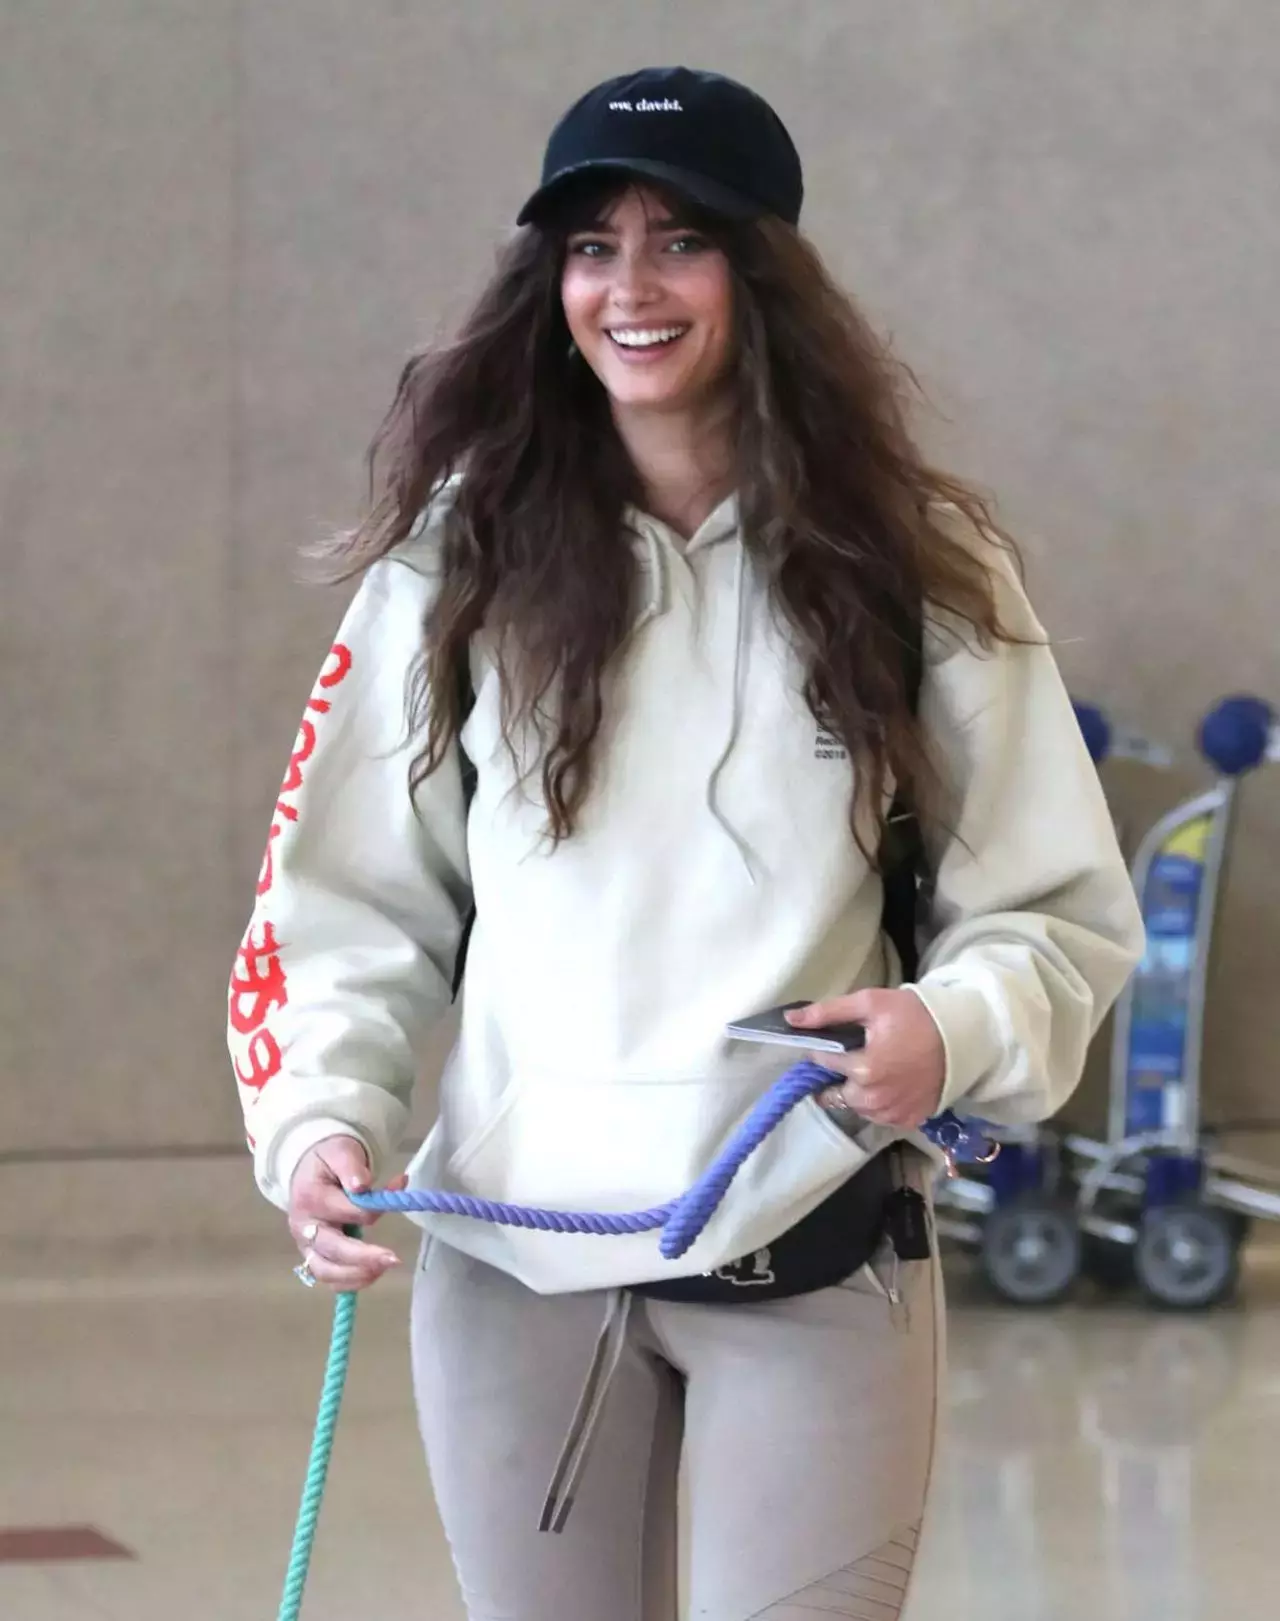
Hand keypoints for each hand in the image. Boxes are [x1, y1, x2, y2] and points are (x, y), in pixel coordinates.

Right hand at [288, 1134, 408, 1291]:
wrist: (308, 1170)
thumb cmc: (328, 1161)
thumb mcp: (340, 1152)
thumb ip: (352, 1167)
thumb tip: (361, 1186)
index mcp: (310, 1198)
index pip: (347, 1211)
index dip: (375, 1207)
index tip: (399, 1187)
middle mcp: (303, 1227)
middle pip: (332, 1249)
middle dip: (364, 1257)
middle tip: (394, 1258)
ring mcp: (305, 1245)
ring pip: (326, 1272)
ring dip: (357, 1275)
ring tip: (385, 1267)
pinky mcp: (312, 1257)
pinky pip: (329, 1278)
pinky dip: (350, 1282)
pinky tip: (373, 1274)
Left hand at [786, 989, 944, 1128]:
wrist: (962, 1036)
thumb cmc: (915, 1016)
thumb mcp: (871, 1003)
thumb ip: (828, 1012)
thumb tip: (791, 1019)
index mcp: (863, 1070)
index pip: (823, 1062)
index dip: (824, 1048)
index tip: (834, 1041)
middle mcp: (874, 1100)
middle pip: (836, 1090)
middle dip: (841, 1074)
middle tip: (859, 1054)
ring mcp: (891, 1114)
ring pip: (856, 1106)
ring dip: (858, 1091)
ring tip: (876, 1068)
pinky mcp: (907, 1121)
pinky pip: (879, 1116)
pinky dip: (878, 1103)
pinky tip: (890, 1083)